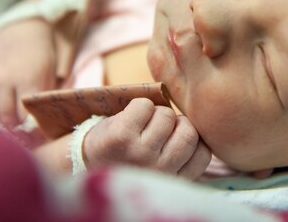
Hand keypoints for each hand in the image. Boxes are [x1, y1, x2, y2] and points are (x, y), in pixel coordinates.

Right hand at [0, 18, 56, 127]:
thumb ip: (45, 96)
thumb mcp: (52, 72)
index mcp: (29, 80)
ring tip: (6, 131)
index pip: (27, 117)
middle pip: (6, 118)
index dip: (31, 130)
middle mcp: (6, 80)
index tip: (34, 138)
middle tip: (19, 139)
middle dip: (13, 131)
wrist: (24, 26)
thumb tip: (40, 122)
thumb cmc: (43, 52)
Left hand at [83, 98, 210, 179]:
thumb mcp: (158, 167)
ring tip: (142, 124)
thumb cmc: (127, 160)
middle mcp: (158, 171)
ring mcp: (139, 154)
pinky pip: (144, 105)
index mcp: (171, 181)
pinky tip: (129, 118)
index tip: (175, 140)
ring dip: (156, 113)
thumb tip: (202, 121)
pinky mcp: (121, 137)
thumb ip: (180, 155)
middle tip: (158, 128)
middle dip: (176, 122)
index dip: (193, 140)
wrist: (83, 164)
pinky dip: (139, 106)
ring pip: (167, 115)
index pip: (203, 153)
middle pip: (189, 131)